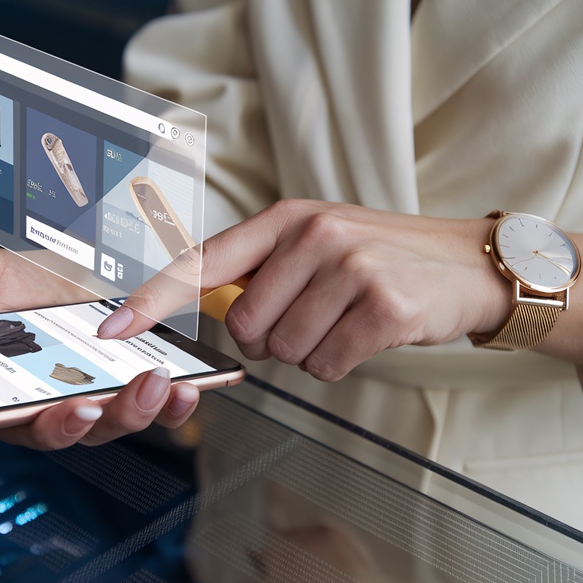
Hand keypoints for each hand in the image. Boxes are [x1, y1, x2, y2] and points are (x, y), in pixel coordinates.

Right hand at [0, 245, 201, 447]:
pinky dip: (178, 400)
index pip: (16, 424)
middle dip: (96, 419)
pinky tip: (192, 383)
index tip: (58, 411)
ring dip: (142, 409)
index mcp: (6, 393)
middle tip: (113, 396)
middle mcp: (50, 406)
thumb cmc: (19, 280)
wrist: (76, 260)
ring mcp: (96, 398)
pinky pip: (157, 406)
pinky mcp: (134, 384)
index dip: (41, 425)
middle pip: (73, 431)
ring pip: (118, 423)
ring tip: (159, 381)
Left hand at [98, 200, 509, 380]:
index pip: (203, 261)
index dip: (152, 299)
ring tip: (347, 320)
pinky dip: (341, 363)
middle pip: (245, 326)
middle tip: (316, 316)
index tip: (112, 330)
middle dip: (273, 338)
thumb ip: (265, 268)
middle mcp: (313, 235)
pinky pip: (326, 365)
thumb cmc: (386, 257)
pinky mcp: (382, 307)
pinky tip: (369, 335)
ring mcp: (349, 268)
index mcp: (287, 217)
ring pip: (285, 351)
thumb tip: (213, 312)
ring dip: (312, 352)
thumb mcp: (322, 241)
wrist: (469, 265)